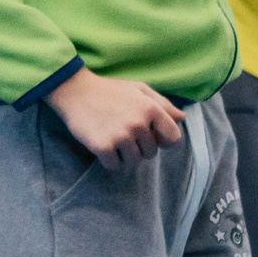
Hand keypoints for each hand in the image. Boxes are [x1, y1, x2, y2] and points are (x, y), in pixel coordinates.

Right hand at [47, 68, 184, 167]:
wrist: (75, 91)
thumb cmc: (109, 90)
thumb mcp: (138, 90)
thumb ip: (163, 104)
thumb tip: (182, 118)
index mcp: (151, 108)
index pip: (174, 138)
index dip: (165, 142)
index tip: (154, 139)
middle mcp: (138, 123)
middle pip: (151, 153)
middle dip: (140, 147)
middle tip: (124, 132)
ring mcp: (121, 136)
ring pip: (133, 163)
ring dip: (125, 156)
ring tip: (113, 139)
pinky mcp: (103, 146)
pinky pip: (115, 166)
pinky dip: (110, 160)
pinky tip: (103, 145)